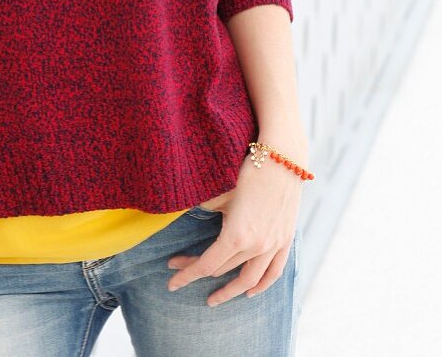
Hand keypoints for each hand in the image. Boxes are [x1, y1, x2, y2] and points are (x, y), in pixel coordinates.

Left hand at [166, 150, 302, 305]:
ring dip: (230, 291)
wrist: (282, 157)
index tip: (171, 283)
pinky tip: (250, 291)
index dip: (186, 275)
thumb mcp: (220, 191)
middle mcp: (256, 246)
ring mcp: (273, 245)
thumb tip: (188, 215)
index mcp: (236, 236)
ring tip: (214, 298)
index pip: (206, 265)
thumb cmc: (247, 170)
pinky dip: (261, 285)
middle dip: (197, 272)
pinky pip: (273, 272)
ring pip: (250, 279)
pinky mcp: (285, 239)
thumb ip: (204, 209)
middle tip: (178, 270)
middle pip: (223, 269)